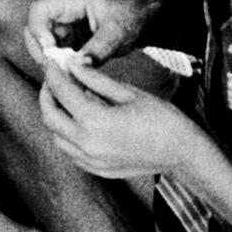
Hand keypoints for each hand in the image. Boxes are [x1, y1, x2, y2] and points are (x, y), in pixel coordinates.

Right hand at [26, 0, 156, 66]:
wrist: (143, 21)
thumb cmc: (130, 17)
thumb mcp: (117, 32)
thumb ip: (97, 49)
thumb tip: (77, 65)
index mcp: (69, 1)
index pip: (38, 11)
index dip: (38, 31)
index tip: (50, 51)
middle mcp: (62, 14)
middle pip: (33, 30)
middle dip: (40, 50)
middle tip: (55, 68)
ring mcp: (64, 28)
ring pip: (42, 45)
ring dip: (49, 61)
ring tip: (65, 75)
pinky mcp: (69, 42)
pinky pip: (56, 55)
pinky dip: (60, 66)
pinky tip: (71, 76)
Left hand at [38, 56, 203, 181]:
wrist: (183, 154)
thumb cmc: (162, 119)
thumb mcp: (128, 92)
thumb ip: (95, 79)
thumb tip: (72, 65)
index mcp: (95, 121)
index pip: (62, 92)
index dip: (54, 73)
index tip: (52, 61)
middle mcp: (87, 144)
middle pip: (50, 116)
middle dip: (47, 94)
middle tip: (54, 78)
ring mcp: (91, 161)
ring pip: (56, 136)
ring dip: (54, 115)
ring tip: (65, 98)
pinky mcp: (97, 170)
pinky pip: (69, 151)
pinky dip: (66, 134)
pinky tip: (77, 120)